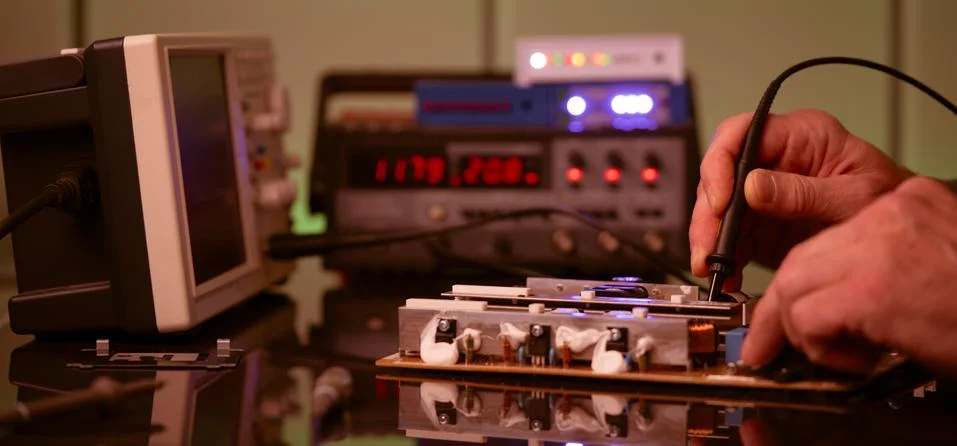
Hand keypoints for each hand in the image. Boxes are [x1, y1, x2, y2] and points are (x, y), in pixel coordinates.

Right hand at [689, 109, 911, 289]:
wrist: (903, 236)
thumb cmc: (891, 202)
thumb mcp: (856, 195)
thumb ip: (806, 192)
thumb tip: (752, 187)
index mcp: (800, 136)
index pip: (741, 133)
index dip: (720, 164)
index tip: (721, 201)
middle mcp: (774, 159)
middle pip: (720, 174)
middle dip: (709, 212)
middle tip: (709, 245)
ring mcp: (764, 192)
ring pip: (717, 208)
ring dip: (709, 239)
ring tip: (712, 268)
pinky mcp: (760, 223)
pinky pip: (730, 236)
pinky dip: (724, 258)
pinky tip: (727, 276)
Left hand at [741, 177, 956, 373]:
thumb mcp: (937, 269)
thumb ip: (886, 269)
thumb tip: (834, 302)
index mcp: (910, 205)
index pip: (829, 238)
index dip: (803, 282)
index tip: (789, 312)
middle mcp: (891, 214)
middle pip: (801, 259)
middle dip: (783, 309)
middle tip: (773, 345)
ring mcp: (879, 249)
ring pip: (793, 286)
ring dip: (800, 331)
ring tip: (829, 355)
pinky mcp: (872, 291)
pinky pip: (807, 318)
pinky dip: (816, 347)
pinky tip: (852, 361)